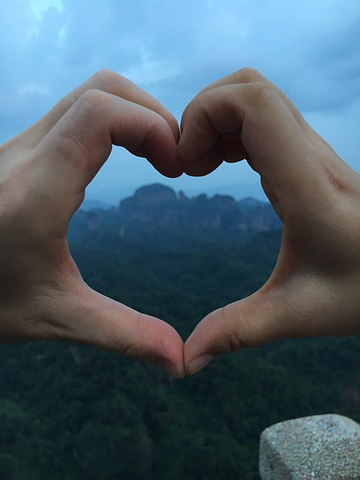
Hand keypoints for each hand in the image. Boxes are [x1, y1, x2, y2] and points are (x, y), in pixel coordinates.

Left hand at [0, 70, 184, 377]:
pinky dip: (113, 121)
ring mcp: (15, 149)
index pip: (99, 113)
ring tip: (156, 156)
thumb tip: (180, 360)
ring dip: (133, 115)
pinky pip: (73, 112)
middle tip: (173, 161)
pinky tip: (124, 155)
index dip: (152, 126)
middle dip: (151, 115)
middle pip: (100, 90)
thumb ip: (123, 335)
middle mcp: (20, 158)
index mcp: (33, 195)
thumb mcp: (57, 318)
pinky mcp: (17, 151)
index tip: (175, 168)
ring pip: (86, 95)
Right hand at [179, 68, 359, 374]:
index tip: (186, 166)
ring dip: (216, 120)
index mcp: (306, 186)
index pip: (253, 102)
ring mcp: (312, 152)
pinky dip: (231, 130)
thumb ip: (236, 331)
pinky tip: (223, 166)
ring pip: (257, 97)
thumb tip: (184, 359)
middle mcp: (310, 157)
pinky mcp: (308, 158)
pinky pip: (264, 119)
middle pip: (248, 86)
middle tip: (187, 166)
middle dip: (202, 114)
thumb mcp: (296, 314)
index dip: (204, 116)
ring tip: (200, 166)